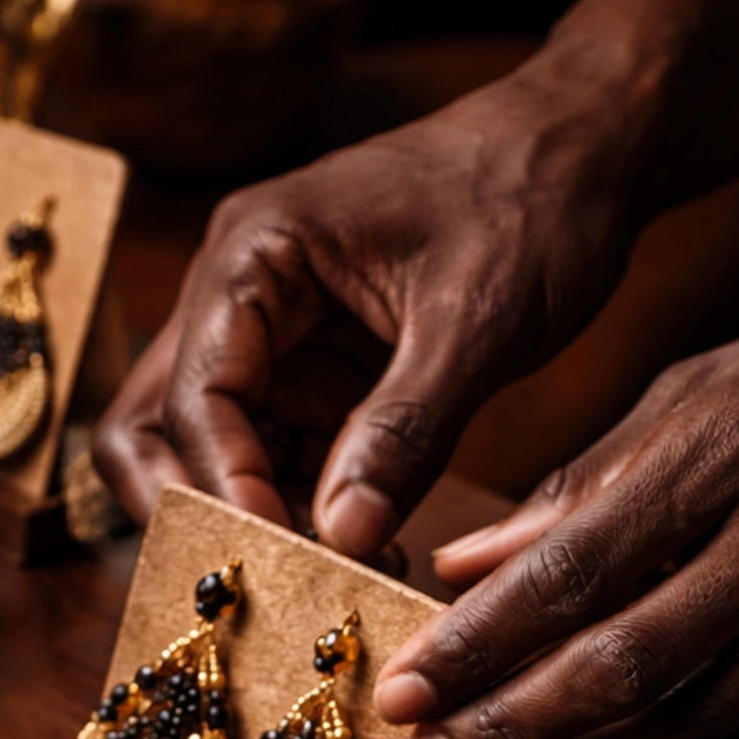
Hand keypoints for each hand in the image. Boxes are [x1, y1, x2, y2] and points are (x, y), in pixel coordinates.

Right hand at [94, 78, 630, 559]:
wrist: (583, 154)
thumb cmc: (532, 199)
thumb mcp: (477, 318)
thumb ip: (405, 429)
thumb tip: (342, 535)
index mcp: (256, 253)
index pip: (191, 394)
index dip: (225, 487)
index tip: (282, 558)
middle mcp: (240, 296)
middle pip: (155, 429)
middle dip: (198, 513)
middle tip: (267, 584)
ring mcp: (274, 341)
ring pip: (212, 457)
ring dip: (257, 525)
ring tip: (338, 577)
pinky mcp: (317, 379)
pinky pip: (279, 462)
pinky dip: (305, 517)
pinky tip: (367, 555)